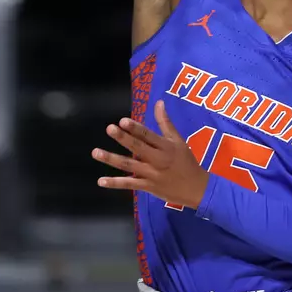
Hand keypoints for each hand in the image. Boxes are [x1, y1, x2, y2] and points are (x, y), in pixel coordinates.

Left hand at [93, 100, 209, 209]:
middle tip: (109, 128)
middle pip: (137, 147)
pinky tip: (100, 181)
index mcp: (165, 147)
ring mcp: (150, 174)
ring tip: (96, 152)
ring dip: (111, 159)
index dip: (135, 128)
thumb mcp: (178, 140)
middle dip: (122, 138)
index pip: (148, 135)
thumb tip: (158, 102)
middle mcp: (157, 159)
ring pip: (128, 165)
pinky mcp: (147, 186)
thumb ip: (165, 122)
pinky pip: (128, 184)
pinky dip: (114, 183)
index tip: (123, 120)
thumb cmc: (186, 161)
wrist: (195, 188)